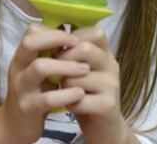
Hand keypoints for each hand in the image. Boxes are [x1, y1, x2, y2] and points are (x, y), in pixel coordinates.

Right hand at [0, 23, 88, 143]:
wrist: (14, 124)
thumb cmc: (32, 93)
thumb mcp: (36, 71)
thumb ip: (48, 55)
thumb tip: (70, 32)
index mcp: (21, 57)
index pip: (30, 32)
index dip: (53, 31)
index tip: (73, 37)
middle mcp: (18, 69)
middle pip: (29, 43)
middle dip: (56, 40)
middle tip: (78, 45)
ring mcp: (21, 88)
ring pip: (39, 68)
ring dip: (66, 66)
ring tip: (85, 69)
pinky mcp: (28, 107)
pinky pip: (47, 98)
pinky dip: (67, 94)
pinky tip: (80, 93)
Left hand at [58, 26, 132, 142]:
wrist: (103, 128)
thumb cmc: (83, 93)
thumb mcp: (76, 68)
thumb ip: (68, 50)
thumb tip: (44, 28)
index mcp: (104, 53)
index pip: (93, 31)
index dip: (70, 38)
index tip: (58, 49)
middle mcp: (111, 65)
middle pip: (84, 49)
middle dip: (62, 60)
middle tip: (57, 72)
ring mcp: (113, 85)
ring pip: (77, 75)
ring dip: (63, 84)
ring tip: (64, 91)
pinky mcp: (108, 105)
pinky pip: (78, 98)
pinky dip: (68, 103)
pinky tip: (70, 106)